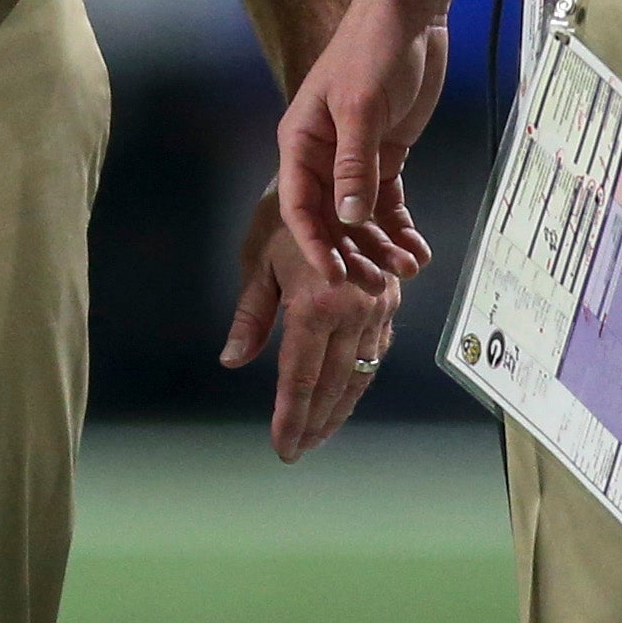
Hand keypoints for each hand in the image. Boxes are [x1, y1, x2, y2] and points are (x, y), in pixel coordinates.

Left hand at [219, 190, 401, 461]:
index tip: (282, 447)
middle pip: (332, 384)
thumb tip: (231, 360)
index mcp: (315, 304)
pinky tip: (345, 394)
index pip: (299, 377)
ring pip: (360, 373)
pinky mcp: (390, 301)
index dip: (290, 416)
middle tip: (299, 449)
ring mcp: (377, 307)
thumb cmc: (285, 215)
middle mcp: (353, 311)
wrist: (336, 173)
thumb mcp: (258, 261)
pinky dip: (360, 379)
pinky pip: (377, 351)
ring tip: (319, 433)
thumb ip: (250, 316)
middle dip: (315, 421)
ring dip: (339, 408)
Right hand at [274, 0, 445, 280]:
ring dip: (379, 246)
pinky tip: (416, 248)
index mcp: (301, 142)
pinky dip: (400, 226)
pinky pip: (387, 200)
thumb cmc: (372, 50)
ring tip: (407, 270)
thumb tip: (347, 219)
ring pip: (360, 216)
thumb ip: (354, 164)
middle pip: (330, 219)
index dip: (313, 243)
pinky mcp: (386, 154)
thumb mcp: (361, 106)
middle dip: (352, 254)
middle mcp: (323, 156)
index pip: (298, 204)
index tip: (333, 276)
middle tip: (375, 287)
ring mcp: (355, 157)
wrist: (411, 15)